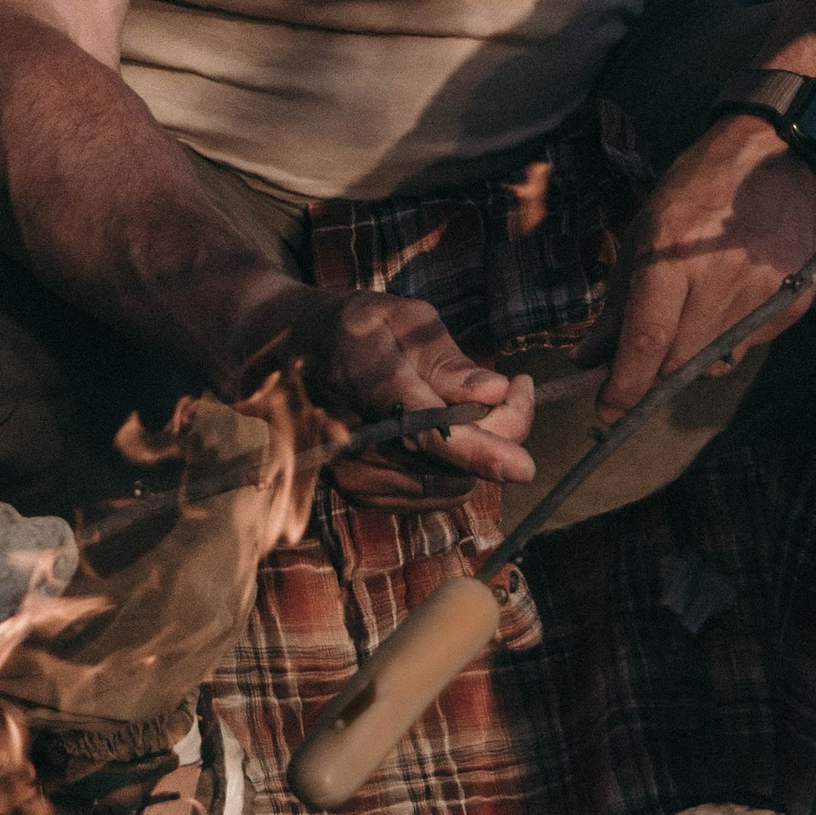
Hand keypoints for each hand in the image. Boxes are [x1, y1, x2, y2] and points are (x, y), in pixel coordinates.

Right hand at [252, 284, 538, 506]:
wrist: (292, 359)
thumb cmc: (360, 329)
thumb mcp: (403, 318)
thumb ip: (448, 360)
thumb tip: (493, 392)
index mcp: (360, 374)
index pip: (425, 426)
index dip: (477, 448)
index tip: (523, 466)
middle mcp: (349, 434)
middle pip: (448, 460)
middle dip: (500, 431)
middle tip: (517, 389)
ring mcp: (350, 472)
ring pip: (447, 483)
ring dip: (480, 453)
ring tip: (479, 405)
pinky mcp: (358, 495)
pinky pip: (432, 496)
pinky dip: (455, 470)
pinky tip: (449, 434)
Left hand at [589, 118, 815, 419]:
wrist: (779, 156)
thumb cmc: (700, 188)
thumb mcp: (644, 231)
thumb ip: (617, 302)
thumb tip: (589, 358)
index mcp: (673, 256)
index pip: (646, 342)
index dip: (624, 386)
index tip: (607, 410)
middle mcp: (720, 280)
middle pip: (678, 363)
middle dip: (654, 372)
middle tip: (642, 359)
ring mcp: (762, 295)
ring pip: (715, 361)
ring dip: (693, 354)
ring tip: (694, 311)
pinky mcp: (792, 305)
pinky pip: (749, 345)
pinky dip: (729, 337)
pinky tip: (731, 296)